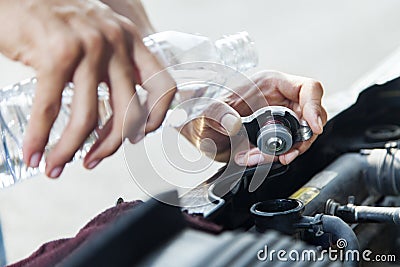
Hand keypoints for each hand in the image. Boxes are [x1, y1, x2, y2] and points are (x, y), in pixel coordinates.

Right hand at [0, 0, 174, 177]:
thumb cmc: (56, 20)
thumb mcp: (98, 36)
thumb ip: (112, 66)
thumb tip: (116, 112)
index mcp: (131, 40)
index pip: (163, 85)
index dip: (157, 117)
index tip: (140, 135)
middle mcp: (116, 42)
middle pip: (128, 112)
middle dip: (110, 146)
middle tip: (93, 161)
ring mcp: (88, 47)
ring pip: (88, 117)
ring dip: (70, 149)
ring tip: (57, 165)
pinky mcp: (55, 55)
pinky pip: (51, 109)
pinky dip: (40, 138)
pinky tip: (35, 154)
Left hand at [180, 70, 326, 165]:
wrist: (200, 131)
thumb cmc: (205, 112)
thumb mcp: (207, 111)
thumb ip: (217, 113)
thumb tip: (234, 124)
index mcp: (270, 83)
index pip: (307, 88)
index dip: (314, 106)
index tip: (313, 126)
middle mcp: (279, 99)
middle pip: (310, 116)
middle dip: (301, 138)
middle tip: (285, 154)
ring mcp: (279, 118)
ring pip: (300, 136)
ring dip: (284, 151)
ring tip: (257, 157)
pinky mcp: (275, 136)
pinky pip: (286, 148)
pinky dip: (274, 157)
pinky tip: (254, 158)